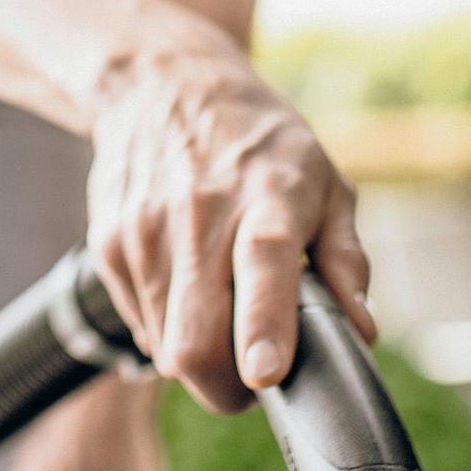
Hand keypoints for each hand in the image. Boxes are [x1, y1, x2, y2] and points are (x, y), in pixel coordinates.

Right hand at [86, 32, 373, 410]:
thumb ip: (345, 260)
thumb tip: (360, 332)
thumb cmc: (260, 141)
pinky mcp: (110, 245)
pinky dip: (167, 330)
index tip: (265, 374)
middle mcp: (200, 214)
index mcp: (268, 196)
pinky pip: (140, 326)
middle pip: (194, 338)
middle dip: (225, 387)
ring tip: (222, 314)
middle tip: (252, 379)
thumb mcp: (325, 181)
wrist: (164, 83)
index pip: (261, 263)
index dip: (262, 325)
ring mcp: (146, 232)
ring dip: (198, 358)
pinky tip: (187, 289)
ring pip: (165, 347)